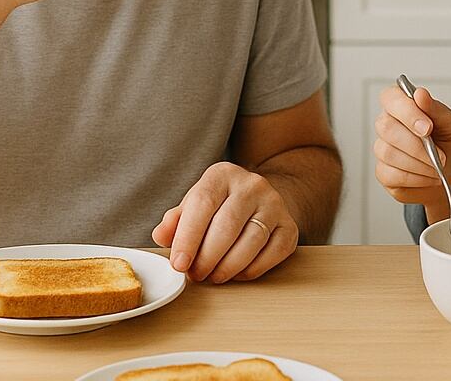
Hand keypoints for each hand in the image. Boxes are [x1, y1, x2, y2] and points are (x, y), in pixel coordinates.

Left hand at [151, 162, 298, 282]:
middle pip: (227, 226)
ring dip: (227, 268)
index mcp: (223, 175)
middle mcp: (252, 185)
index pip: (202, 204)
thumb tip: (160, 236)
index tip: (179, 264)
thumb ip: (175, 221)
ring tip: (213, 276)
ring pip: (251, 242)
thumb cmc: (219, 206)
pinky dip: (251, 270)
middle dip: (207, 258)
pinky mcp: (290, 226)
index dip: (188, 238)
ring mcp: (275, 204)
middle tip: (196, 275)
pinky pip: (271, 254)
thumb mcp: (194, 205)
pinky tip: (236, 273)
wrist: (260, 200)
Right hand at [372, 83, 450, 212]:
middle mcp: (387, 124)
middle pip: (386, 127)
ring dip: (420, 163)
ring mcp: (382, 148)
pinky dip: (416, 178)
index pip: (390, 98)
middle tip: (440, 154)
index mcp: (401, 104)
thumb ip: (436, 109)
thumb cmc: (450, 143)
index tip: (427, 128)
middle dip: (417, 145)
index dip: (407, 112)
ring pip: (389, 153)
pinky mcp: (383, 173)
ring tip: (438, 167)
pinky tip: (429, 176)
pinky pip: (391, 175)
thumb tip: (420, 94)